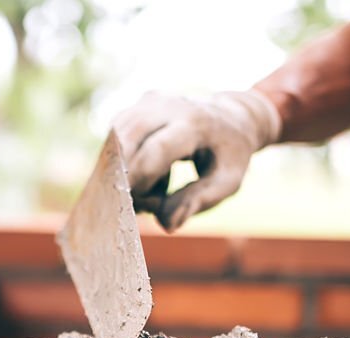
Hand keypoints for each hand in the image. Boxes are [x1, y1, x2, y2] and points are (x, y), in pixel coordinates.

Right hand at [113, 89, 280, 231]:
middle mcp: (170, 105)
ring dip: (120, 168)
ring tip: (148, 188)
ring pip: (117, 136)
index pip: (157, 149)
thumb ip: (197, 201)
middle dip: (124, 174)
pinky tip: (143, 174)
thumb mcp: (227, 182)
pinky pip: (117, 135)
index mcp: (197, 123)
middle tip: (137, 203)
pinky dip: (122, 159)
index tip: (138, 206)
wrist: (232, 118)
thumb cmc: (229, 156)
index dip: (141, 179)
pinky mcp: (138, 105)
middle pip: (128, 137)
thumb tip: (167, 224)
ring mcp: (151, 101)